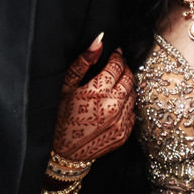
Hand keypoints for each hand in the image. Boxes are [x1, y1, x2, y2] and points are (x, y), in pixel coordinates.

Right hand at [51, 35, 134, 167]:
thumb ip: (83, 62)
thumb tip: (99, 40)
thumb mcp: (66, 86)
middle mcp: (113, 106)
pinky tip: (113, 105)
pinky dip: (126, 105)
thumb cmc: (61, 117)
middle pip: (129, 78)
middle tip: (116, 67)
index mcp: (98, 92)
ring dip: (126, 87)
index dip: (117, 56)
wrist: (64, 152)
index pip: (117, 66)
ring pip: (133, 95)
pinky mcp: (124, 134)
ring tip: (112, 87)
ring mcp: (120, 122)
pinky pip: (132, 112)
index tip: (114, 53)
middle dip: (124, 69)